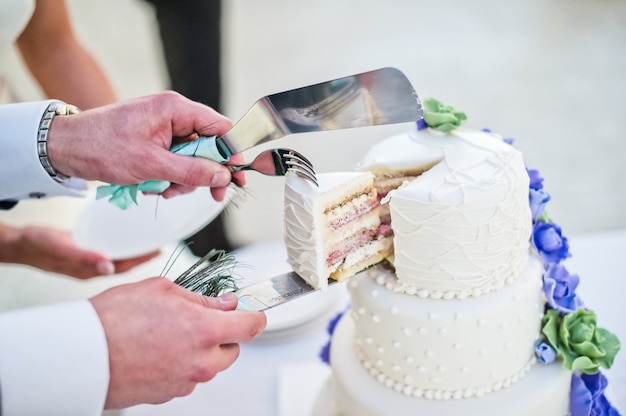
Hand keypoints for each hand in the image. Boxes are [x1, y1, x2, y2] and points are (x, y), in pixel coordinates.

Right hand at [0, 223, 158, 277]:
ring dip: (134, 251)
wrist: (21, 243)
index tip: (159, 251)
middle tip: (161, 246)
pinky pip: (108, 250)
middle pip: (124, 264)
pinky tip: (126, 238)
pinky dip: (120, 245)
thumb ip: (85, 258)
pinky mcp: (84, 252)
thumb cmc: (38, 246)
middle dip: (143, 257)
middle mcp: (92, 268)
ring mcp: (88, 261)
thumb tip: (109, 268)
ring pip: (118, 258)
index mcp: (89, 271)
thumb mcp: (62, 248)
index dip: (142, 260)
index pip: (123, 267)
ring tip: (149, 243)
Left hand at [47, 91, 245, 201]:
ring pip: (192, 158)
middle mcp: (173, 115)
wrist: (64, 149)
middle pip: (209, 146)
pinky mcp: (154, 140)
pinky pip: (175, 161)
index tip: (236, 177)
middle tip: (212, 196)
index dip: (232, 153)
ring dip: (183, 180)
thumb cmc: (102, 148)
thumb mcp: (151, 165)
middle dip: (205, 173)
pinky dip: (169, 177)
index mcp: (175, 109)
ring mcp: (163, 128)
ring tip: (163, 191)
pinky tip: (153, 186)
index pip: (220, 128)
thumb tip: (224, 176)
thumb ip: (191, 171)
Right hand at [89, 277, 265, 408]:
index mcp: (206, 331)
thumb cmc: (115, 319)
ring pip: (209, 365)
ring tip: (169, 333)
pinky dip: (180, 364)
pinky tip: (157, 350)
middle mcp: (201, 361)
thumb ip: (201, 298)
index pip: (251, 327)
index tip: (254, 313)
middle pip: (232, 350)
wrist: (82, 355)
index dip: (256, 316)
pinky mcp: (169, 395)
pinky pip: (187, 377)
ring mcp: (185, 381)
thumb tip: (224, 302)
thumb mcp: (163, 290)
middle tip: (200, 319)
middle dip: (224, 334)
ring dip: (200, 350)